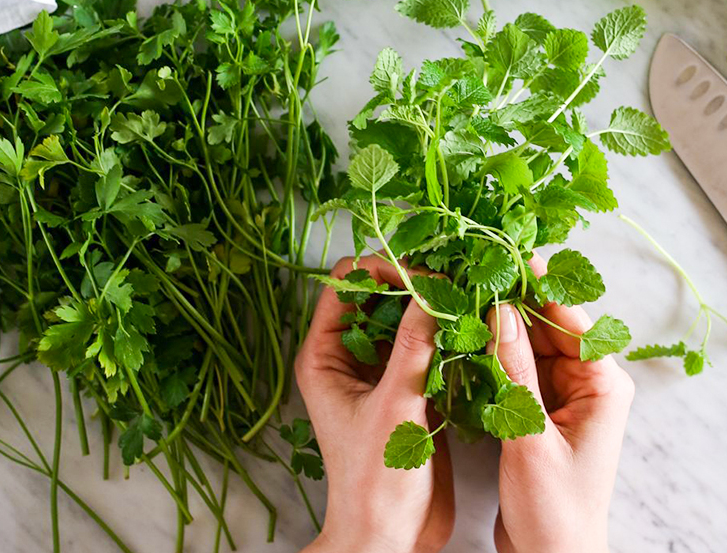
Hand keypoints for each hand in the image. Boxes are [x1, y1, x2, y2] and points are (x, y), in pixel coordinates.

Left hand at [296, 255, 453, 552]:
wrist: (390, 537)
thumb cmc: (375, 484)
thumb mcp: (394, 409)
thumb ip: (413, 348)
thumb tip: (432, 291)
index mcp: (326, 354)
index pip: (348, 282)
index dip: (384, 270)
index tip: (424, 277)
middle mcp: (349, 354)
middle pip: (378, 292)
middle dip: (413, 282)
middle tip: (453, 283)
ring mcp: (378, 368)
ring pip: (403, 315)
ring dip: (431, 306)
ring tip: (466, 299)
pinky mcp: (406, 384)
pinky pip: (423, 343)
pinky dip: (444, 333)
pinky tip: (469, 330)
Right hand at [486, 254, 634, 552]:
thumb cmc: (554, 509)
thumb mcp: (531, 435)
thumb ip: (515, 370)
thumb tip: (499, 310)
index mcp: (603, 386)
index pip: (571, 320)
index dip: (540, 286)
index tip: (511, 255)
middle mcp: (586, 383)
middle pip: (547, 327)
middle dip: (512, 301)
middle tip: (475, 272)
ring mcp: (561, 395)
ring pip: (528, 344)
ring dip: (499, 325)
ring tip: (464, 296)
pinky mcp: (538, 408)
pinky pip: (516, 366)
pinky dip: (494, 352)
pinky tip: (468, 335)